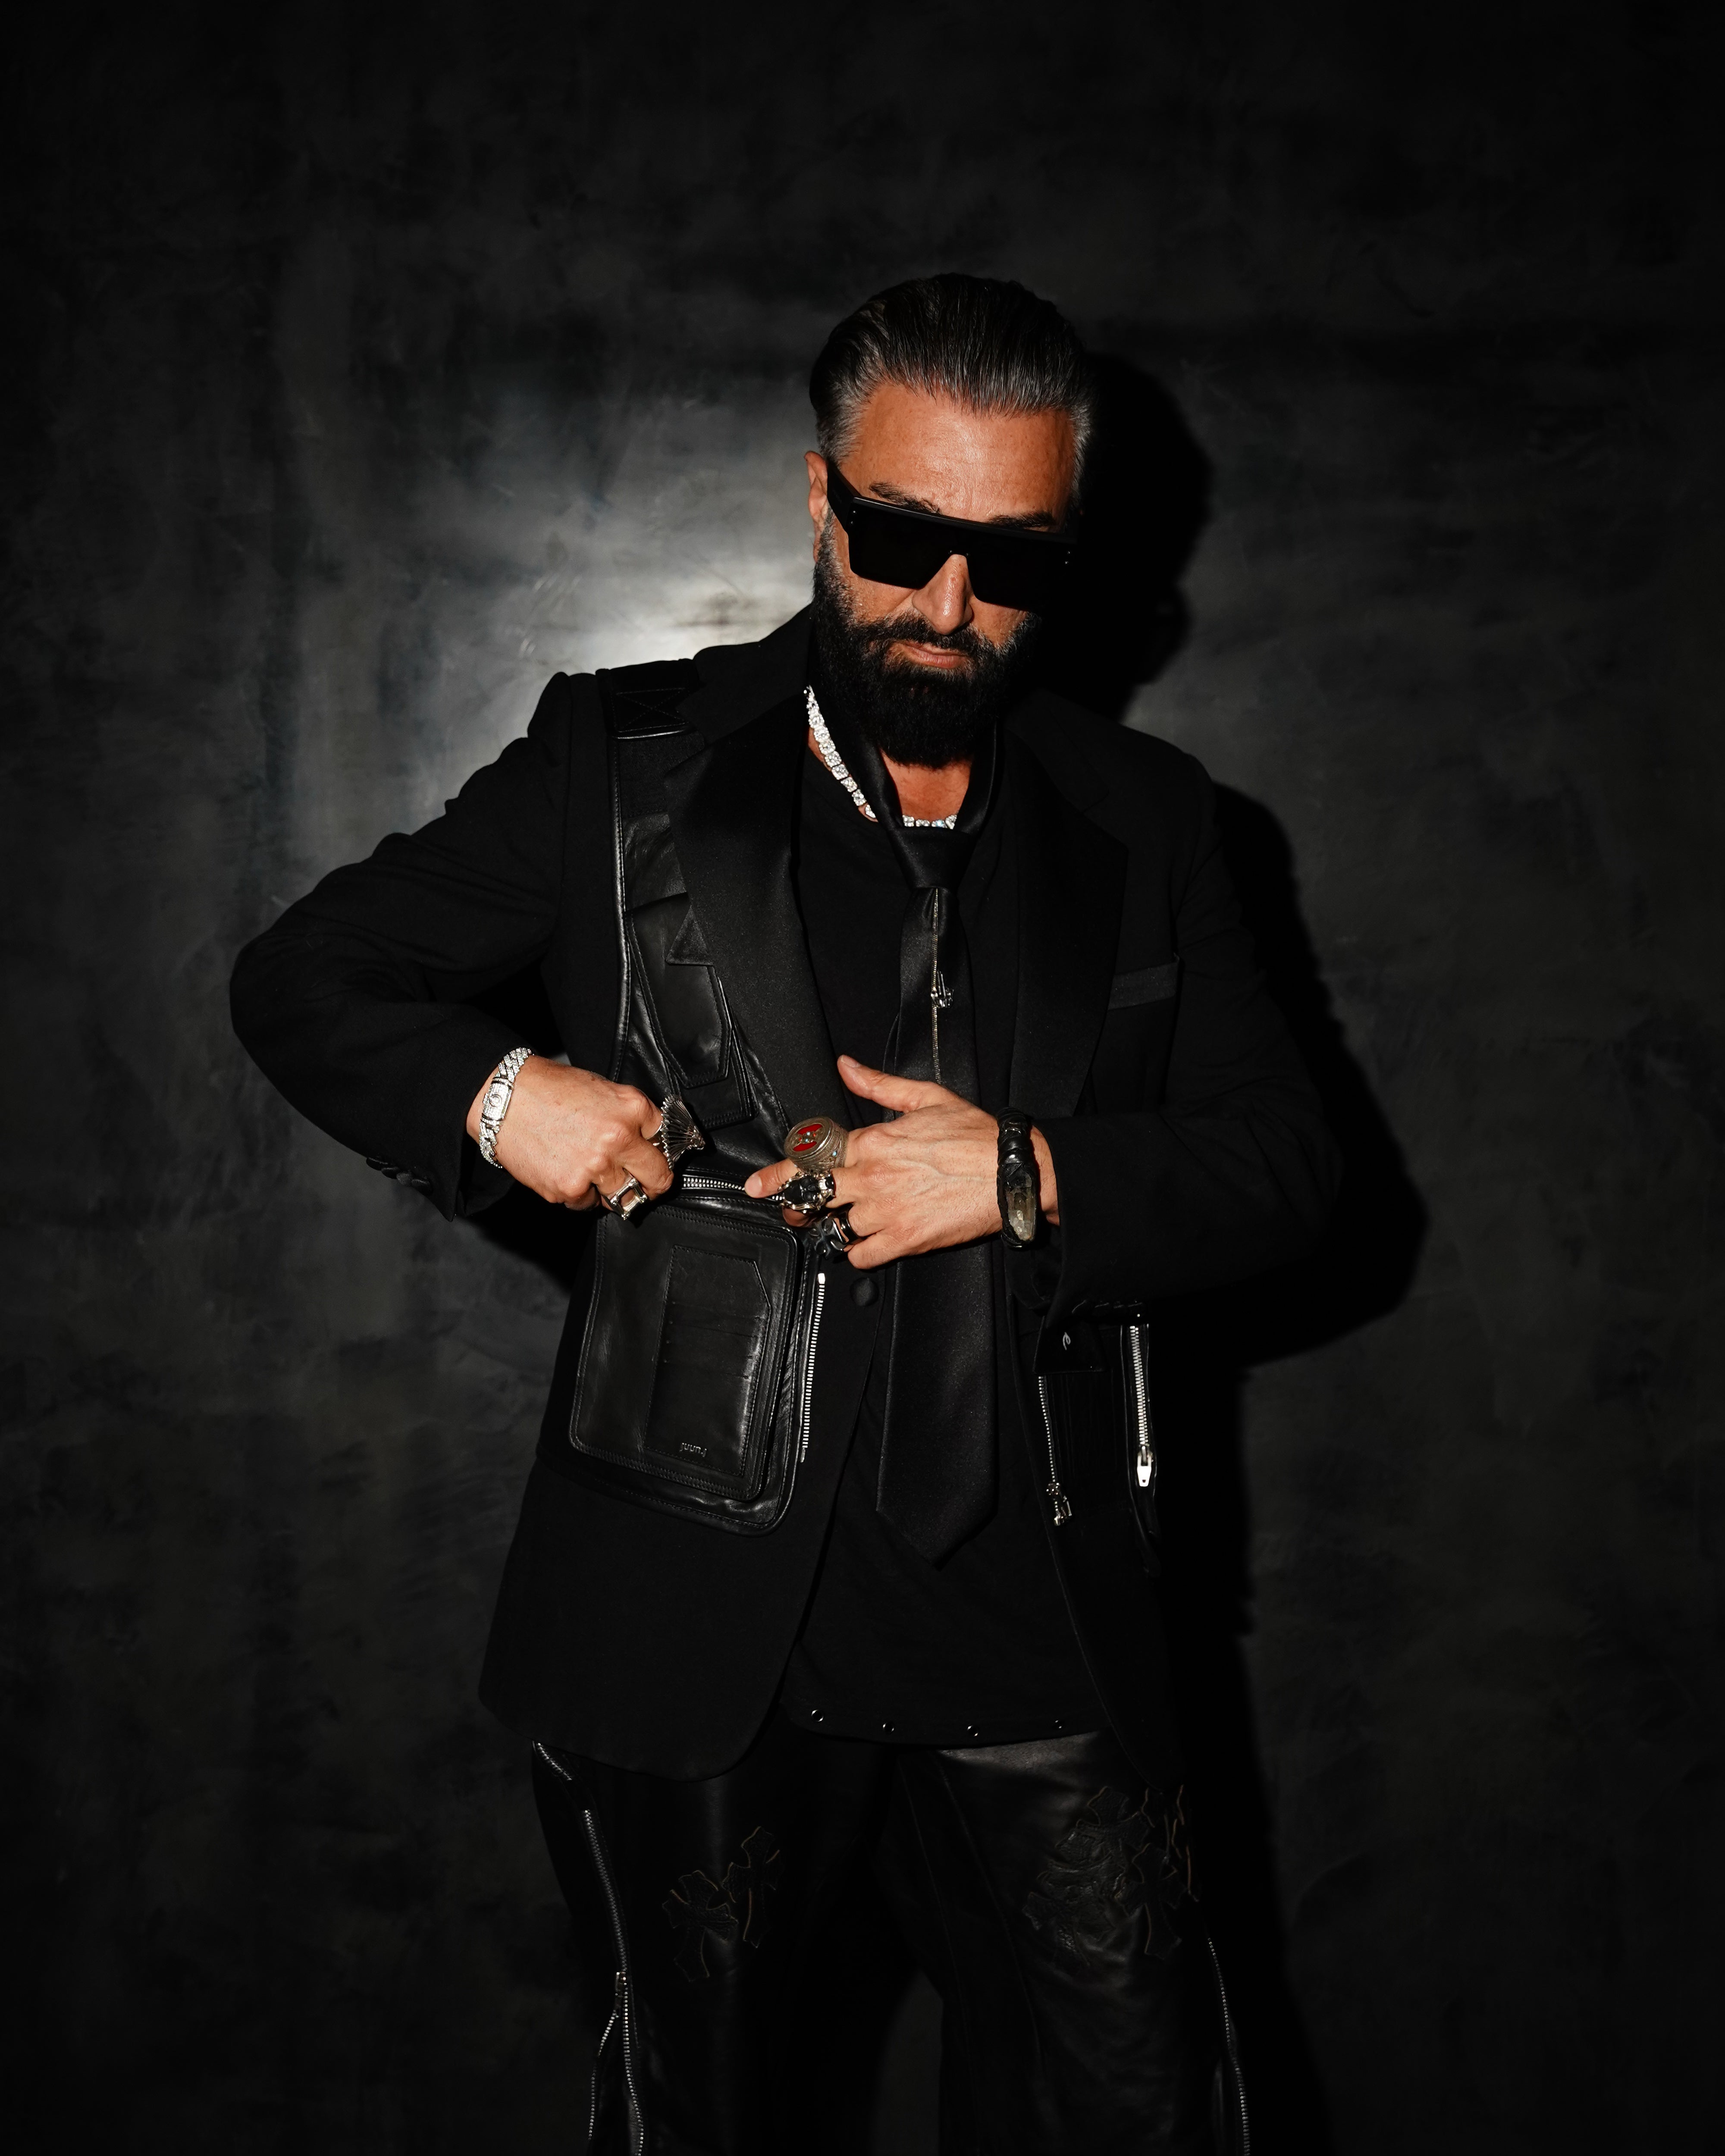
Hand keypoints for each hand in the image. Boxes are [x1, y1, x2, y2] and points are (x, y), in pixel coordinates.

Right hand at [467, 1058, 673, 1210]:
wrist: (504, 1097)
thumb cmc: (551, 1089)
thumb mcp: (604, 1089)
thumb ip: (632, 1115)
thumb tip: (652, 1140)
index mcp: (630, 1111)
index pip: (668, 1141)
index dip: (662, 1150)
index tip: (657, 1158)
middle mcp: (616, 1141)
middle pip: (657, 1180)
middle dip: (654, 1183)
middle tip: (645, 1183)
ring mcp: (592, 1169)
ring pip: (622, 1197)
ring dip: (613, 1189)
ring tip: (593, 1170)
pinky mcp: (568, 1189)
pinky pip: (588, 1204)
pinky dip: (581, 1194)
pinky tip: (567, 1170)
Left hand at [743, 1055, 1059, 1266]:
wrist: (1012, 1171)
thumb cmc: (975, 1135)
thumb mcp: (926, 1097)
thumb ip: (880, 1085)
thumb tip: (846, 1066)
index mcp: (873, 1141)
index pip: (813, 1156)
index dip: (781, 1173)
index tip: (761, 1185)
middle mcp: (873, 1176)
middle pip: (814, 1197)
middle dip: (797, 1207)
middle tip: (792, 1212)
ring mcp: (887, 1210)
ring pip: (838, 1228)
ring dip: (840, 1228)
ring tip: (850, 1223)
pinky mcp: (905, 1239)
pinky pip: (863, 1256)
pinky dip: (861, 1253)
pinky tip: (870, 1243)